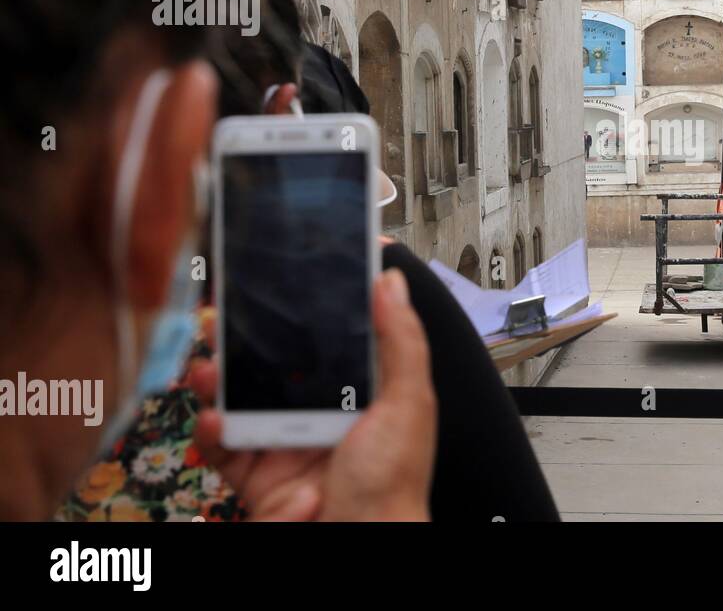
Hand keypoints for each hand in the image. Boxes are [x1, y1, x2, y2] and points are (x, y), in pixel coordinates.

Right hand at [191, 269, 436, 520]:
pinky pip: (224, 446)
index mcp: (363, 394)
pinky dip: (209, 430)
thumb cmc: (393, 484)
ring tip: (208, 365)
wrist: (359, 546)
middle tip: (222, 319)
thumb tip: (390, 282)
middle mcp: (323, 415)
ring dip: (218, 378)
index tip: (280, 282)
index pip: (331, 341)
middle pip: (276, 366)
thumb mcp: (408, 403)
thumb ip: (400, 341)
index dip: (306, 313)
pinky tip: (212, 418)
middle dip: (245, 342)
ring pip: (241, 399)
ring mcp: (287, 444)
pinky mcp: (258, 475)